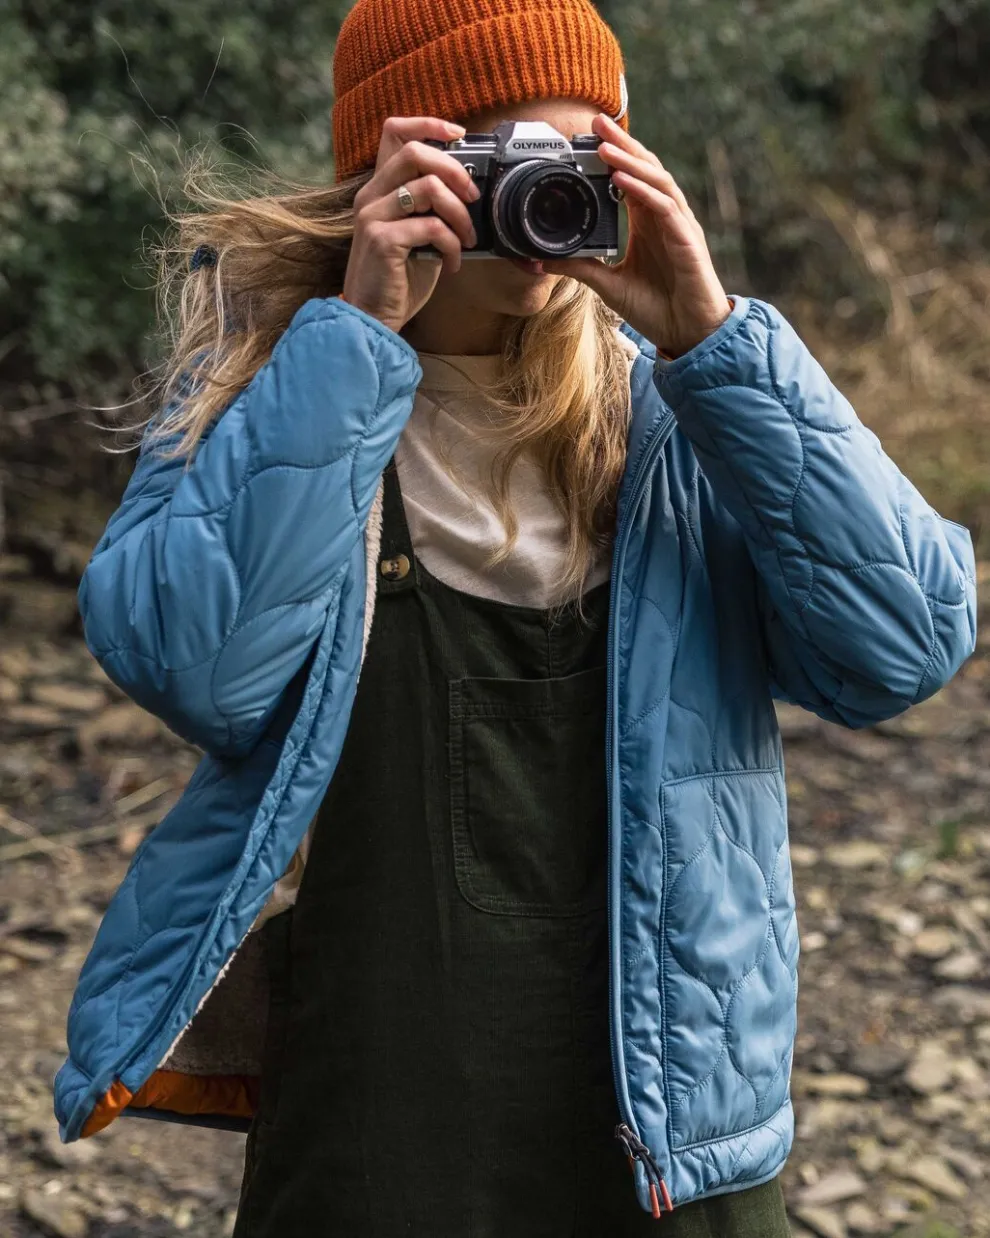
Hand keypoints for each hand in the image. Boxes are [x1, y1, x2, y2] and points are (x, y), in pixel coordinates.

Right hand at [342, 117, 480, 333]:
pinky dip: (452, 245)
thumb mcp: (417, 236)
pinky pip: (431, 227)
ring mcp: (372, 216)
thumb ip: (431, 209)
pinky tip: (453, 264)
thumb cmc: (397, 279)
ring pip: (427, 187)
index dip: (428, 123)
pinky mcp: (381, 240)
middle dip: (455, 170)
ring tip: (467, 239)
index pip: (394, 131)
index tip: (459, 134)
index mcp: (379, 189)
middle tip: (473, 197)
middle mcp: (370, 196)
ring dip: (459, 214)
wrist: (372, 317)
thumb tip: (469, 191)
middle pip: (415, 152)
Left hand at [542, 113, 731, 358]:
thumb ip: (581, 268)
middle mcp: (663, 217)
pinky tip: (623, 180)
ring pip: (656, 181)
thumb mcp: (608, 286)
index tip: (588, 138)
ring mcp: (678, 226)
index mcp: (647, 222)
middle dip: (622, 144)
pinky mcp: (687, 241)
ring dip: (630, 161)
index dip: (614, 155)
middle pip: (644, 168)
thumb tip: (544, 260)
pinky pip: (665, 208)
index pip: (631, 177)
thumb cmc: (657, 308)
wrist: (687, 335)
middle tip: (596, 122)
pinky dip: (643, 192)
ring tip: (605, 147)